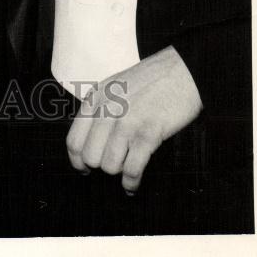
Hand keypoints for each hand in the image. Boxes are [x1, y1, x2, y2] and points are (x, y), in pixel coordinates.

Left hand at [66, 45, 202, 193]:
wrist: (182, 71)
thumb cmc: (151, 81)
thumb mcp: (114, 87)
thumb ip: (100, 109)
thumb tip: (90, 142)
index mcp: (96, 98)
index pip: (74, 140)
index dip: (77, 160)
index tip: (83, 169)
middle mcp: (106, 110)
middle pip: (90, 156)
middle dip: (101, 165)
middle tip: (112, 166)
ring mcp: (127, 122)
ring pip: (109, 165)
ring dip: (119, 172)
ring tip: (127, 169)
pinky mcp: (148, 133)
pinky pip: (132, 169)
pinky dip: (131, 182)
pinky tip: (133, 185)